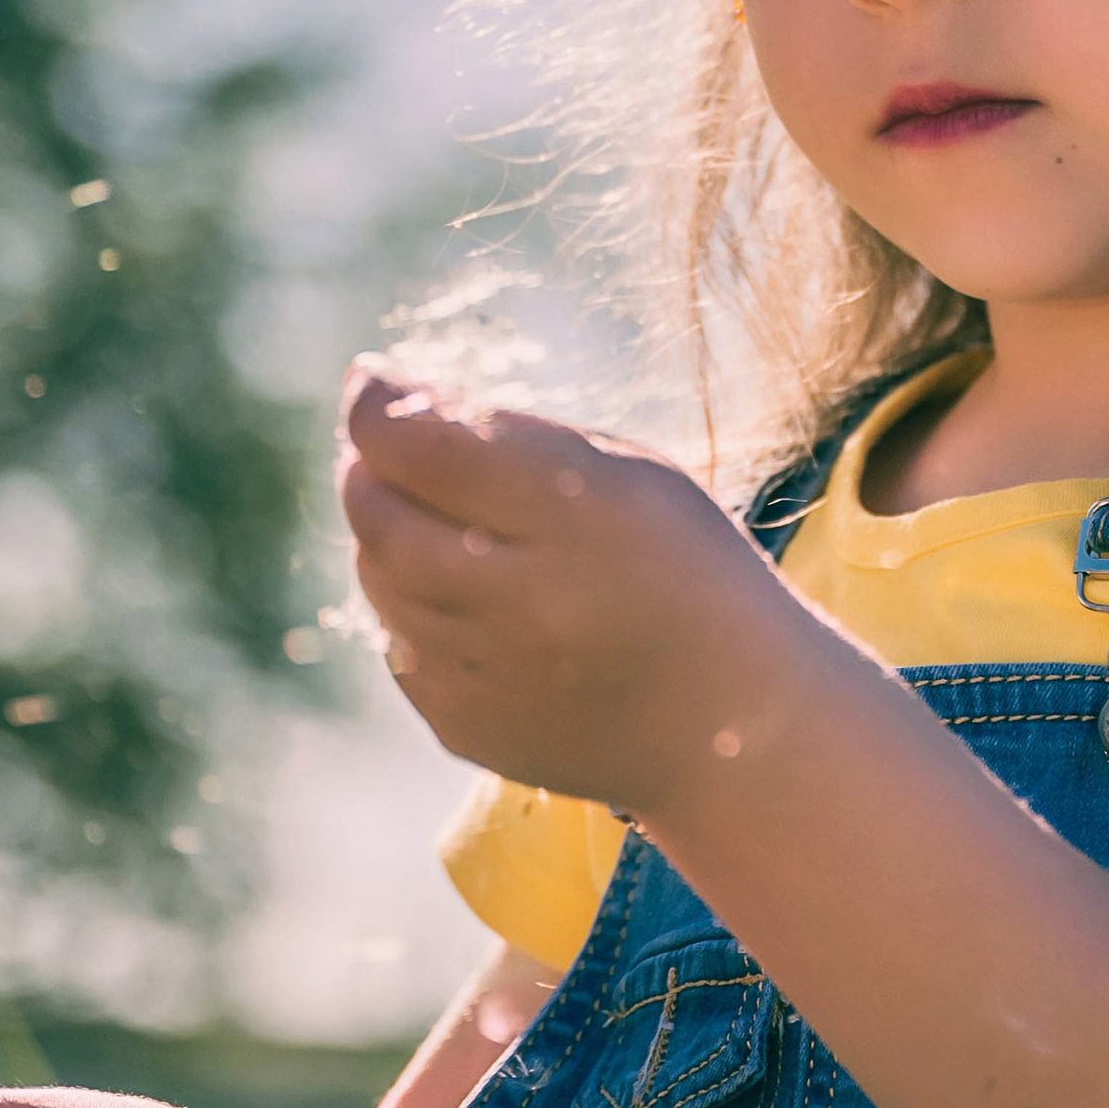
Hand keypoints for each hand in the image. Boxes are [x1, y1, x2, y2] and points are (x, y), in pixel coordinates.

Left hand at [337, 365, 815, 816]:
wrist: (737, 725)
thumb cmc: (685, 569)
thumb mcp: (631, 471)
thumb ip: (512, 433)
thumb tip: (380, 399)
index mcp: (577, 518)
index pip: (423, 443)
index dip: (377, 402)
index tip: (372, 379)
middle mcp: (521, 604)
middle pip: (380, 512)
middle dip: (371, 467)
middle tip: (394, 448)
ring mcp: (487, 678)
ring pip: (378, 579)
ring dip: (388, 536)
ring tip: (442, 519)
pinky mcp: (464, 729)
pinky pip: (399, 645)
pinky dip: (413, 608)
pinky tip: (474, 600)